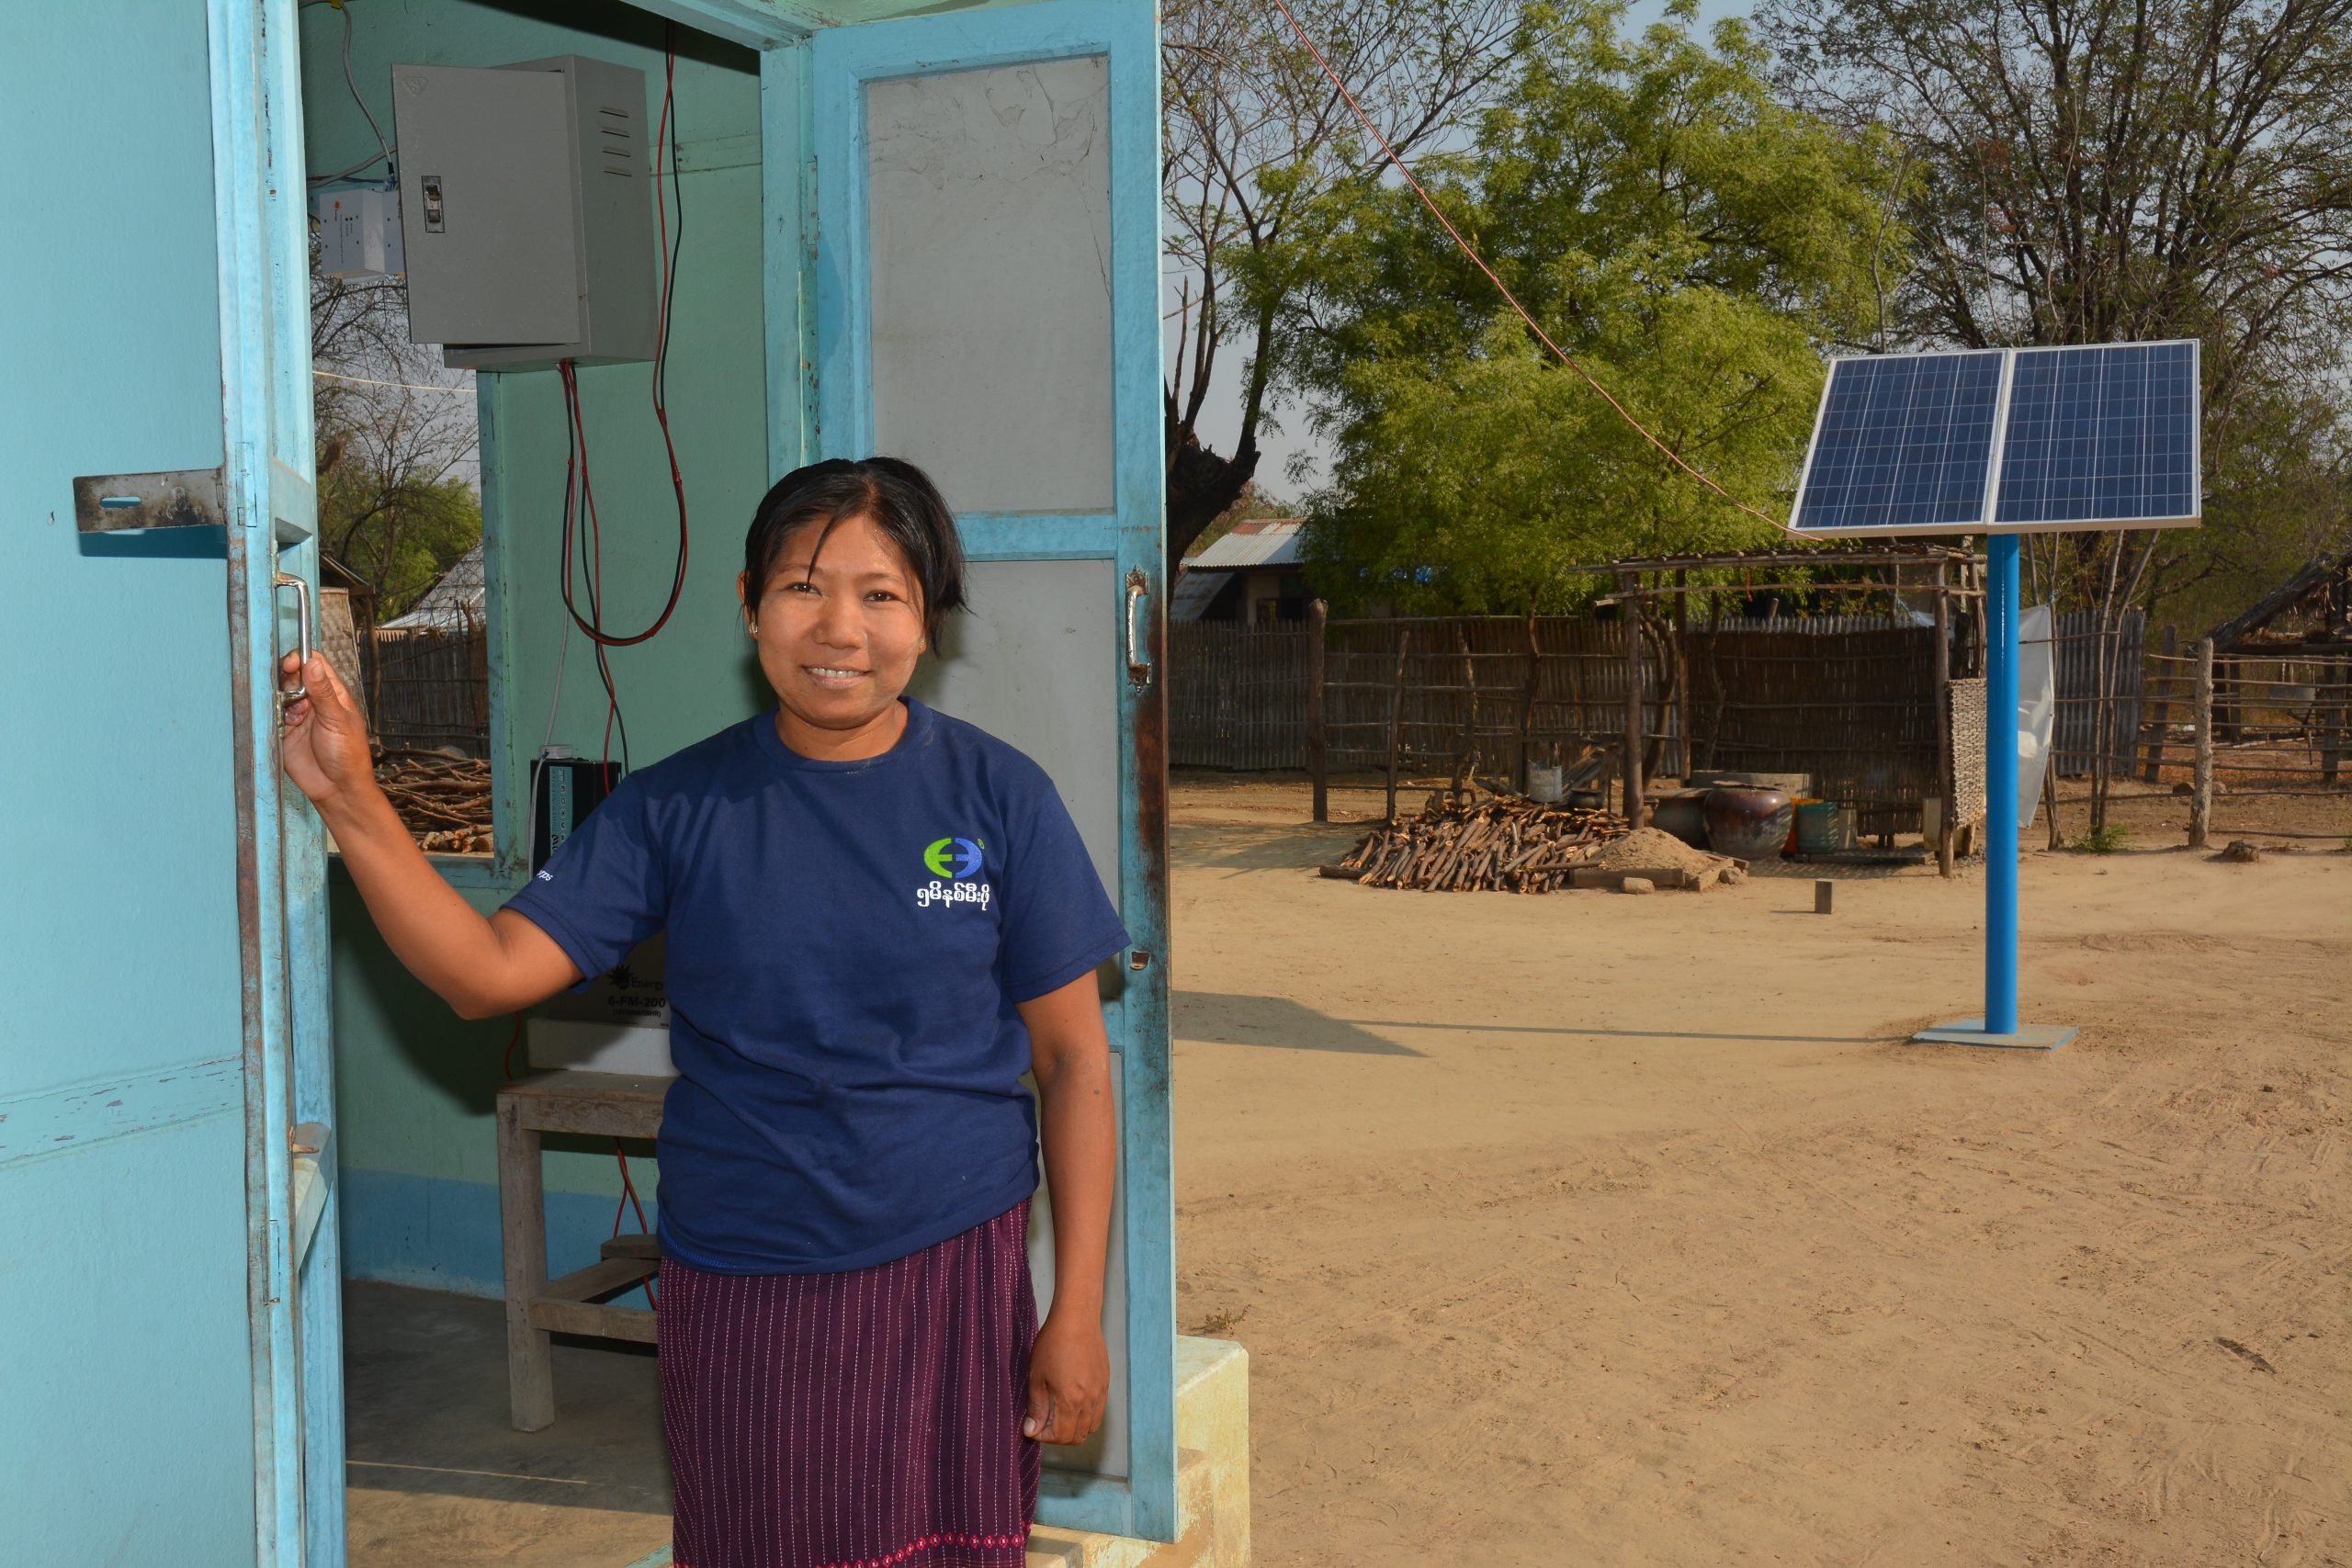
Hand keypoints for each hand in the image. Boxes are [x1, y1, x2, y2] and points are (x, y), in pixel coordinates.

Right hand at [279, 651, 374, 808]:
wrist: (337, 789)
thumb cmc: (348, 755)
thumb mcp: (337, 720)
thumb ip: (323, 692)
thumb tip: (312, 663)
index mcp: (332, 694)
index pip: (314, 664)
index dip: (301, 659)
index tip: (292, 663)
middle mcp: (313, 702)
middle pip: (291, 677)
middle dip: (286, 681)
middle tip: (292, 696)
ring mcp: (297, 716)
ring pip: (277, 695)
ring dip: (279, 701)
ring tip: (293, 717)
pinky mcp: (282, 732)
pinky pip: (269, 716)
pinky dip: (270, 716)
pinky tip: (281, 725)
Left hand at [1023, 1309, 1108, 1445]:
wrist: (1077, 1319)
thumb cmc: (1053, 1343)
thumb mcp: (1037, 1376)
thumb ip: (1037, 1407)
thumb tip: (1031, 1430)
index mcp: (1071, 1400)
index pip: (1061, 1436)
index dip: (1044, 1437)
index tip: (1033, 1427)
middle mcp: (1090, 1401)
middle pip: (1078, 1437)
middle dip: (1058, 1436)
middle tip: (1043, 1422)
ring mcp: (1100, 1393)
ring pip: (1091, 1427)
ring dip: (1074, 1429)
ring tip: (1057, 1414)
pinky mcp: (1105, 1384)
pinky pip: (1098, 1412)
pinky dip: (1085, 1417)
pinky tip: (1071, 1402)